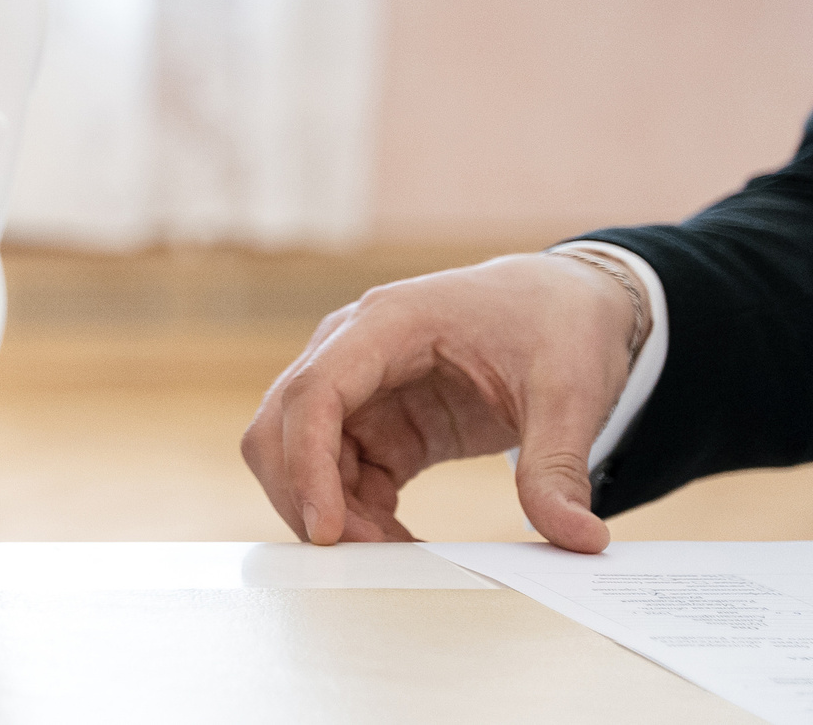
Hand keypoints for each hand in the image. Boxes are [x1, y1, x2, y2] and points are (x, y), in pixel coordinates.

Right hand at [239, 253, 636, 552]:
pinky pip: (342, 476)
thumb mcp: (569, 391)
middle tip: (361, 556)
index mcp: (388, 323)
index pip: (315, 391)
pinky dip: (358, 516)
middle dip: (301, 494)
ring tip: (398, 556)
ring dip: (333, 511)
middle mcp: (354, 351)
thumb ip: (559, 466)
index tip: (327, 530)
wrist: (565, 302)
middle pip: (282, 426)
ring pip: (302, 457)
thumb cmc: (555, 321)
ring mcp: (361, 389)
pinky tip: (402, 542)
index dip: (307, 462)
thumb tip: (577, 539)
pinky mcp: (379, 424)